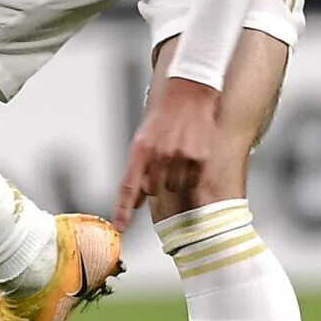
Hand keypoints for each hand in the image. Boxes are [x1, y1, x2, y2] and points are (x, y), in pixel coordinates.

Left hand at [113, 77, 220, 231]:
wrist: (188, 93)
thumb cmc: (163, 118)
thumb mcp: (143, 140)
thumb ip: (137, 170)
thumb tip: (135, 200)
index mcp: (141, 150)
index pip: (128, 186)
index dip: (123, 209)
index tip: (120, 227)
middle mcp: (159, 155)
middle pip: (154, 189)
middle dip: (156, 182)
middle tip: (164, 163)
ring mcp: (180, 156)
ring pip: (175, 187)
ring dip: (175, 179)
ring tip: (177, 156)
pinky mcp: (199, 157)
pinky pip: (193, 179)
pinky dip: (191, 173)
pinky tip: (190, 154)